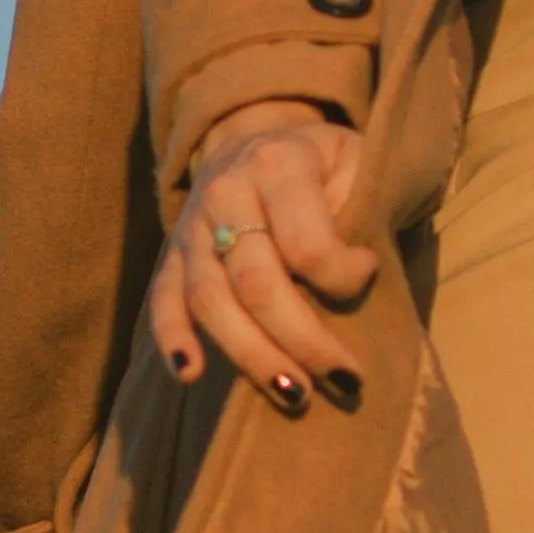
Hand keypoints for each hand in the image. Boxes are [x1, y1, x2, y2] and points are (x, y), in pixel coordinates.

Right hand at [146, 107, 377, 409]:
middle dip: (302, 340)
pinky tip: (190, 374)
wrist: (262, 138)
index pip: (304, 242)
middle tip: (345, 380)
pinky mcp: (171, 256)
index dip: (341, 276)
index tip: (370, 275)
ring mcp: (191, 226)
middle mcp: (224, 192)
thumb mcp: (360, 161)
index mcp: (277, 163)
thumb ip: (364, 209)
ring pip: (211, 301)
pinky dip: (173, 338)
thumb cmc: (328, 164)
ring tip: (295, 394)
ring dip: (253, 355)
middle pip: (255, 281)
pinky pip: (163, 301)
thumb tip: (359, 273)